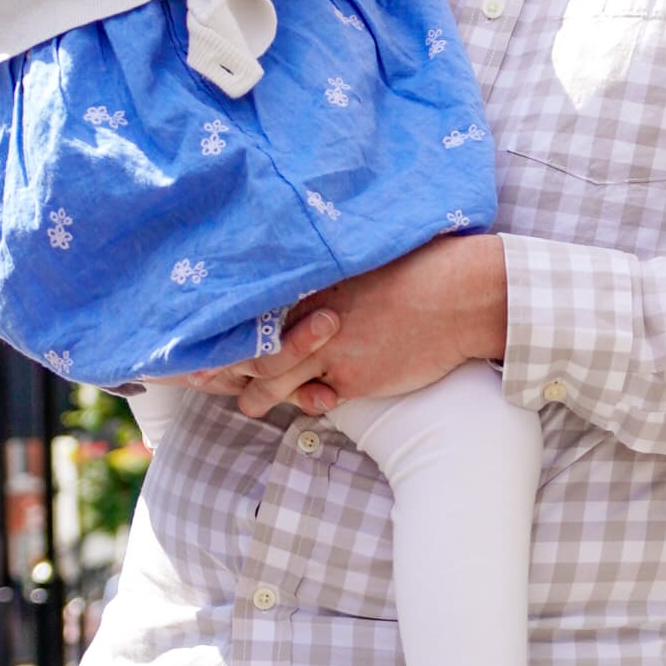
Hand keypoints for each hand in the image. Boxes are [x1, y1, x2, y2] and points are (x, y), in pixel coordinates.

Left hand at [225, 234, 510, 421]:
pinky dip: (308, 403)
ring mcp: (331, 352)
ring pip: (276, 382)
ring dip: (259, 397)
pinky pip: (318, 400)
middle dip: (229, 369)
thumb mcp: (366, 260)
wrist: (461, 296)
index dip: (232, 329)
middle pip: (257, 350)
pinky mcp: (355, 380)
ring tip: (247, 405)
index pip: (257, 311)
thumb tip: (317, 280)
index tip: (213, 337)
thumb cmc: (424, 270)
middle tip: (204, 379)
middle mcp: (313, 320)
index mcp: (313, 285)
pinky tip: (304, 404)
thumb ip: (333, 274)